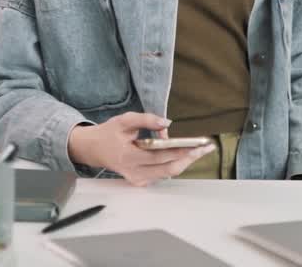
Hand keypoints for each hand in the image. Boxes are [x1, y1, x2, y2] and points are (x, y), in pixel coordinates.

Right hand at [67, 112, 215, 186]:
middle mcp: (134, 172)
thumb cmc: (109, 133)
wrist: (93, 149)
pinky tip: (185, 154)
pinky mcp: (140, 182)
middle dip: (190, 157)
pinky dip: (174, 164)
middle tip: (207, 147)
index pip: (159, 155)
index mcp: (129, 156)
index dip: (180, 150)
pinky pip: (162, 174)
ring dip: (186, 161)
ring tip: (202, 149)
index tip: (197, 144)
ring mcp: (137, 179)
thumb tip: (167, 122)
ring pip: (168, 173)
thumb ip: (146, 120)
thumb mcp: (124, 120)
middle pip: (169, 168)